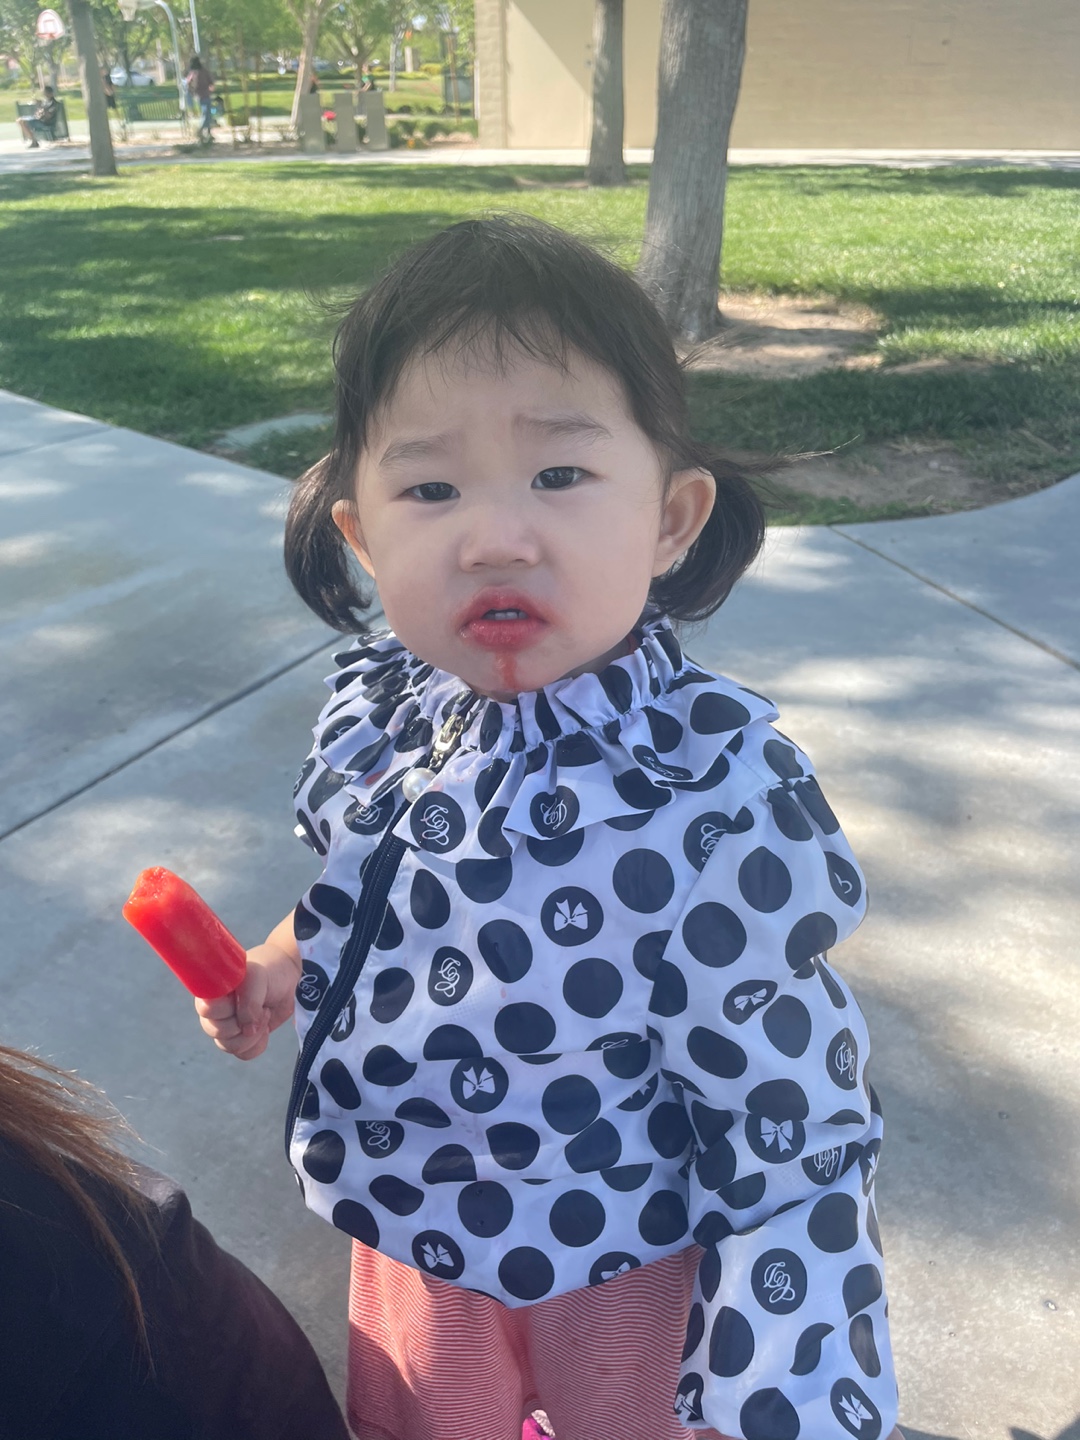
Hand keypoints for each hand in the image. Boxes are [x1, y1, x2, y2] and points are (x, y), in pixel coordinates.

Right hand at [195, 941, 299, 1059]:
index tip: (241, 996)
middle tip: (260, 1005)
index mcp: (212, 991)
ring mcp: (227, 1027)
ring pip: (230, 1046)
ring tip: (264, 1013)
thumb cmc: (267, 972)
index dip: (227, 1009)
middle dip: (243, 1022)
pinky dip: (258, 1044)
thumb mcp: (258, 978)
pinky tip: (264, 1027)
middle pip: (217, 1033)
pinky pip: (243, 1054)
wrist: (286, 977)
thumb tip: (246, 1030)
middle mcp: (214, 1011)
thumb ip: (249, 1001)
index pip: (207, 1010)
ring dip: (253, 1034)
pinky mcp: (241, 1038)